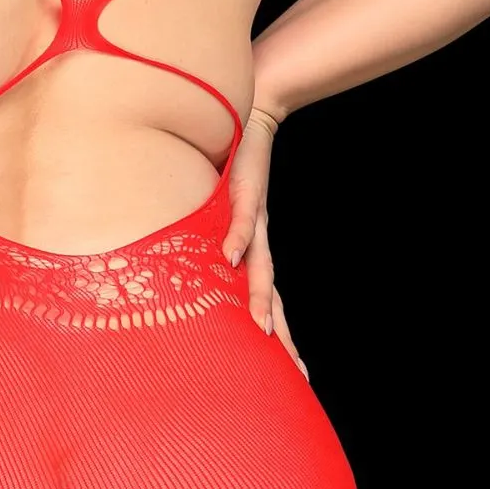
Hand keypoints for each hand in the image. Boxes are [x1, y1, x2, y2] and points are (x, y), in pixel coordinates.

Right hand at [222, 105, 309, 380]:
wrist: (251, 116)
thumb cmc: (229, 167)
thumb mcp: (215, 213)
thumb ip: (207, 237)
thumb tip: (193, 265)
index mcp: (253, 250)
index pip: (268, 301)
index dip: (279, 336)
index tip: (291, 373)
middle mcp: (259, 241)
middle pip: (273, 297)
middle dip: (283, 335)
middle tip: (295, 373)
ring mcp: (254, 219)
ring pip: (260, 266)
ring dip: (261, 298)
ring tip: (263, 329)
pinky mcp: (245, 192)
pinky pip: (240, 220)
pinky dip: (235, 239)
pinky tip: (229, 259)